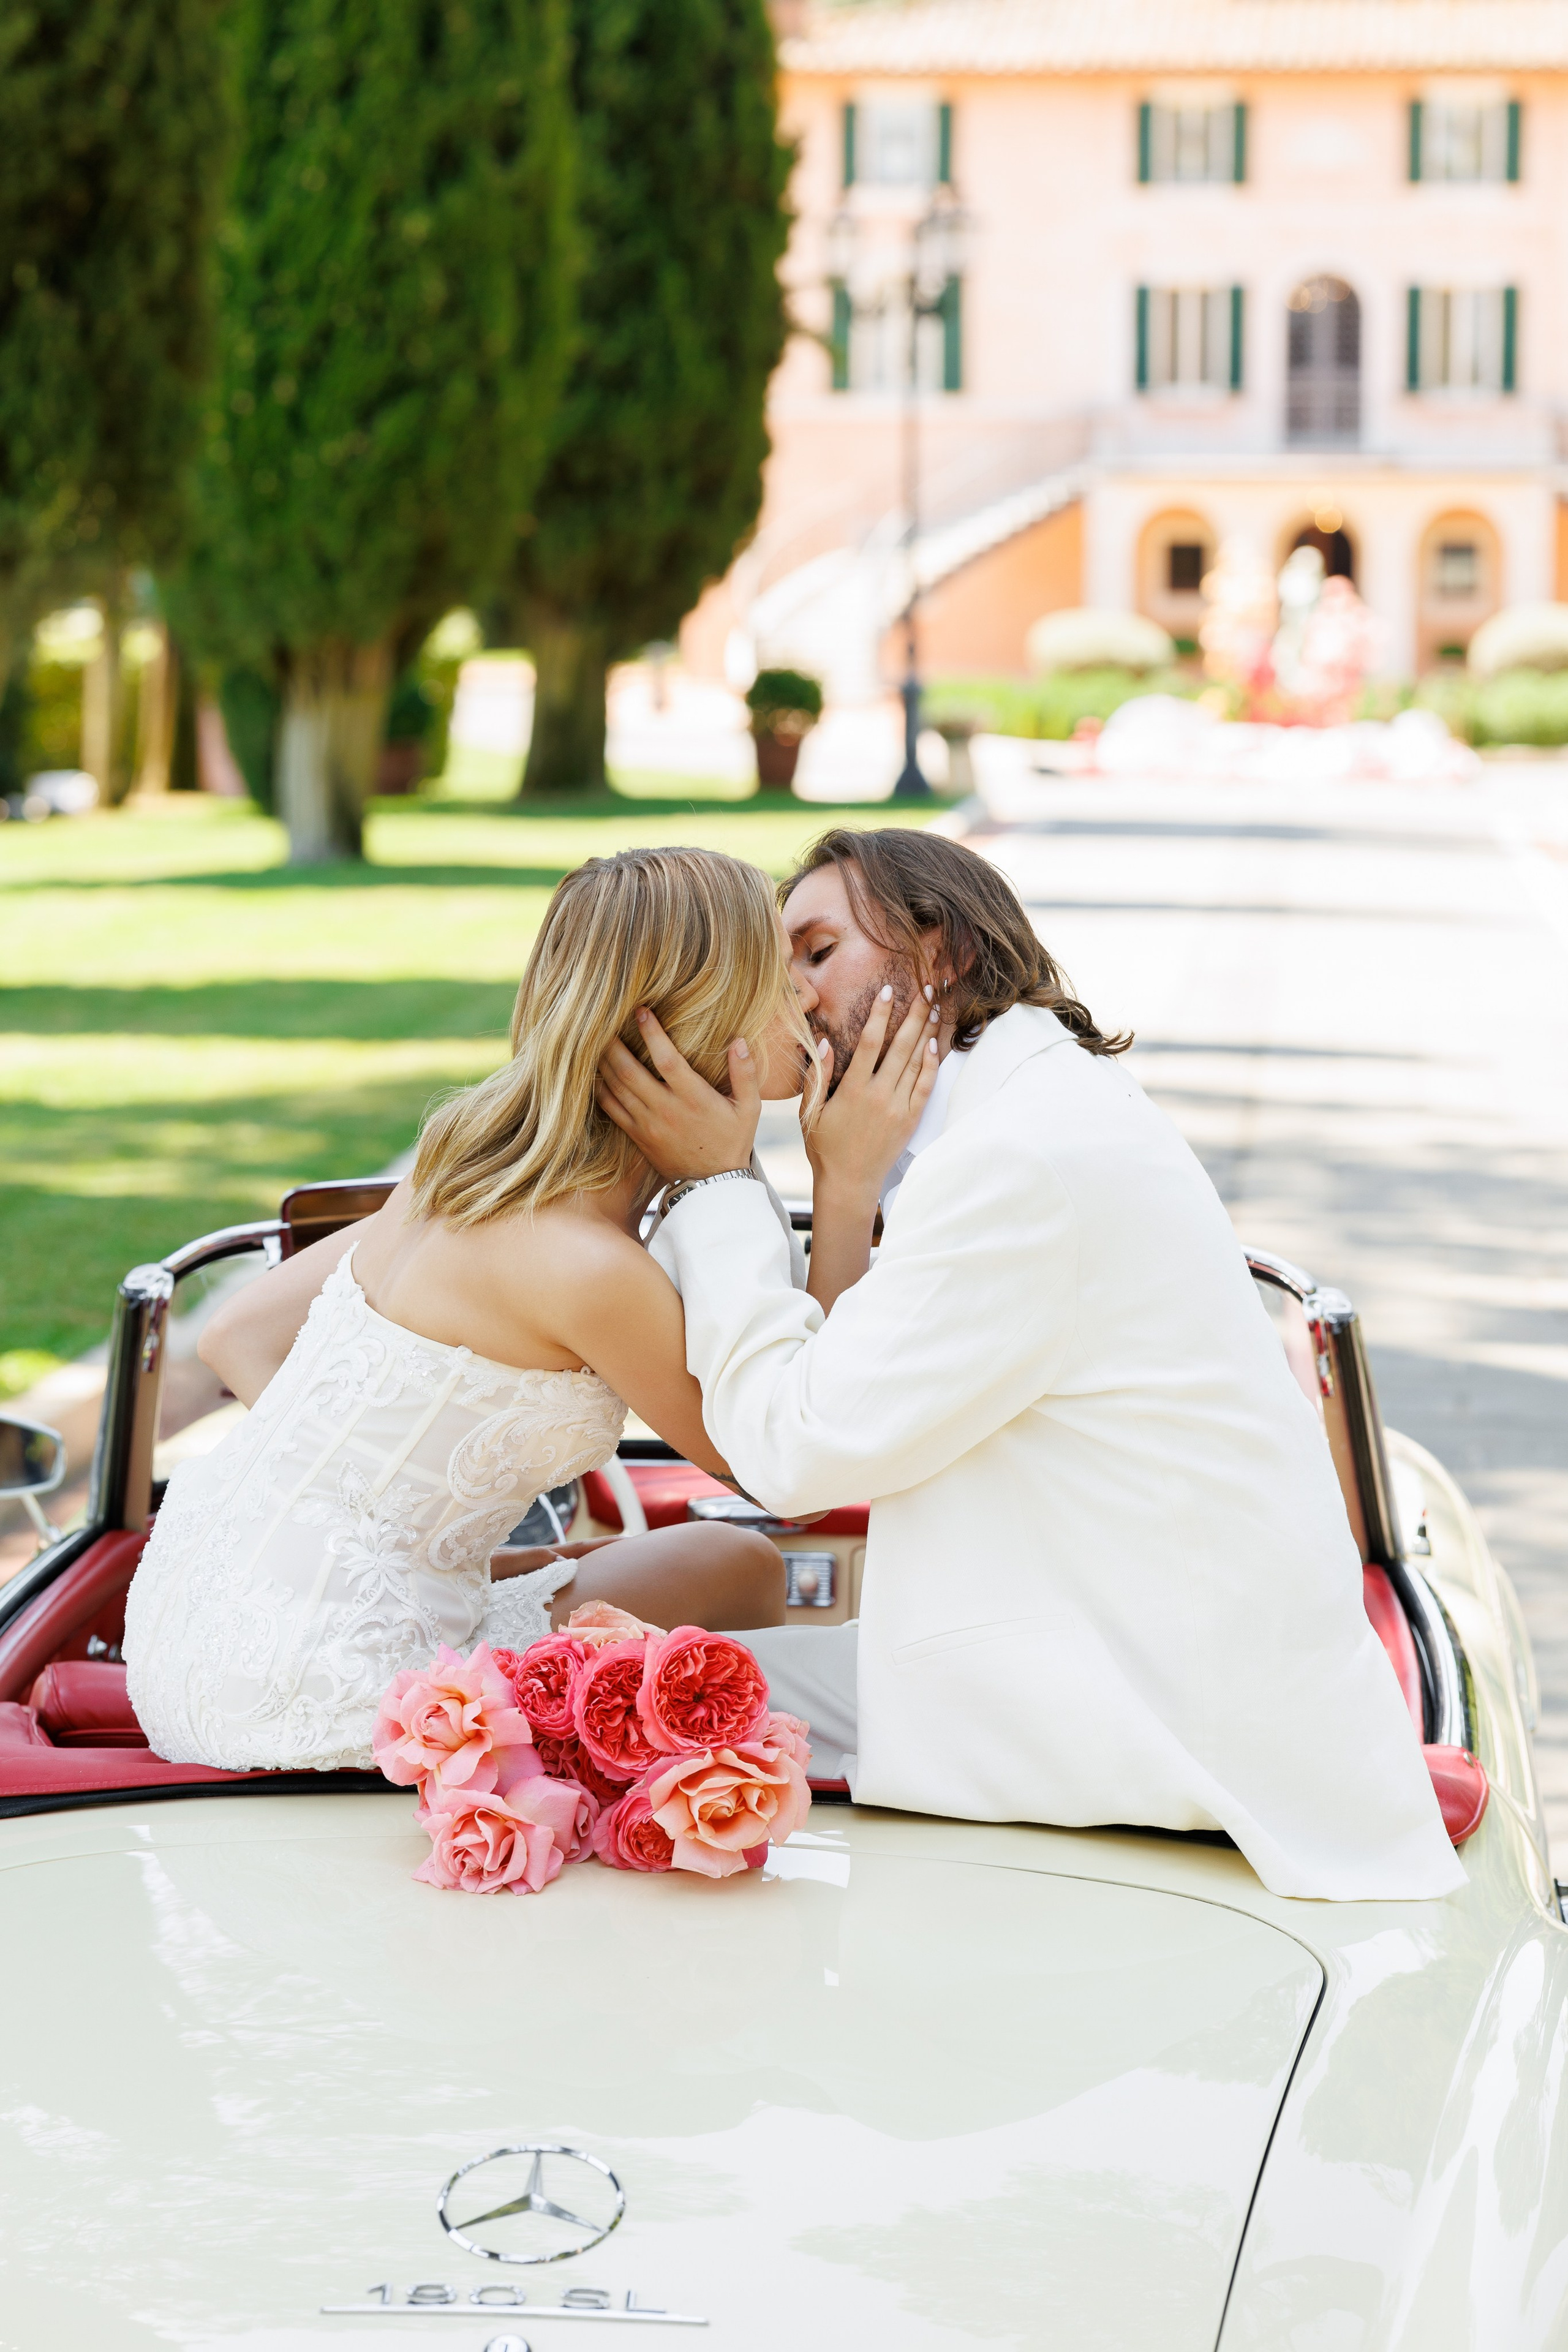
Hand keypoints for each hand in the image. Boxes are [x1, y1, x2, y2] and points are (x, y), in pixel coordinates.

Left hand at [597, 1007, 759, 1181]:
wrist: (713, 1184)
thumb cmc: (732, 1140)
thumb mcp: (749, 1109)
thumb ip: (746, 1074)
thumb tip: (739, 1041)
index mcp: (694, 1099)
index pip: (667, 1060)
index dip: (651, 1033)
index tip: (641, 1011)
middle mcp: (666, 1110)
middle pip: (629, 1071)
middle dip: (613, 1043)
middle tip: (603, 1019)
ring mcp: (648, 1124)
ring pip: (616, 1088)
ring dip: (603, 1061)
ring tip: (594, 1038)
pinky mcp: (637, 1136)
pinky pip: (611, 1108)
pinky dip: (600, 1088)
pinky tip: (594, 1071)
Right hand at [807, 983, 939, 1210]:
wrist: (849, 1183)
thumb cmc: (825, 1147)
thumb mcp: (810, 1112)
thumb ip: (817, 1076)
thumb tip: (824, 1041)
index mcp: (852, 1091)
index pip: (869, 1042)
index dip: (879, 1014)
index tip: (887, 991)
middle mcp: (879, 1096)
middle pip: (901, 1046)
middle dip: (914, 1014)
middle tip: (925, 989)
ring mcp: (898, 1108)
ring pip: (917, 1062)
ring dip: (927, 1032)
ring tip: (935, 1007)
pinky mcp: (910, 1120)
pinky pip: (925, 1087)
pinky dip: (932, 1064)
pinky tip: (936, 1044)